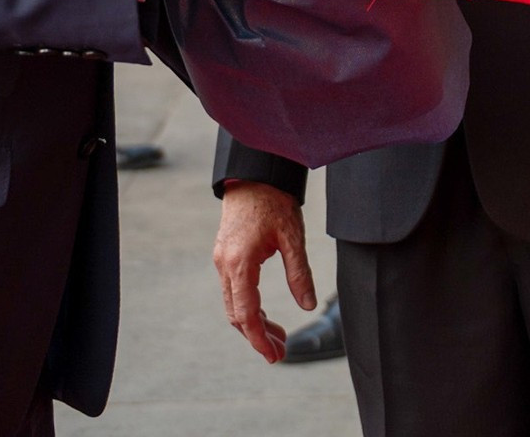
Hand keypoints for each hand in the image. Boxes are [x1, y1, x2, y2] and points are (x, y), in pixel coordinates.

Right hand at [213, 180, 315, 361]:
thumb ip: (299, 273)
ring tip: (277, 337)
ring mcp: (222, 260)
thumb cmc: (273, 201)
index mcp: (240, 263)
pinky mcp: (225, 255)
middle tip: (280, 353)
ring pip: (233, 303)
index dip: (259, 338)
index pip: (246, 313)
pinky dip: (248, 306)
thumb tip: (307, 304)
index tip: (274, 355)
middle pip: (236, 314)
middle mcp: (225, 265)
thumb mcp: (292, 237)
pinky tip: (264, 313)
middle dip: (257, 336)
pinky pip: (233, 290)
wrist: (253, 174)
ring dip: (253, 323)